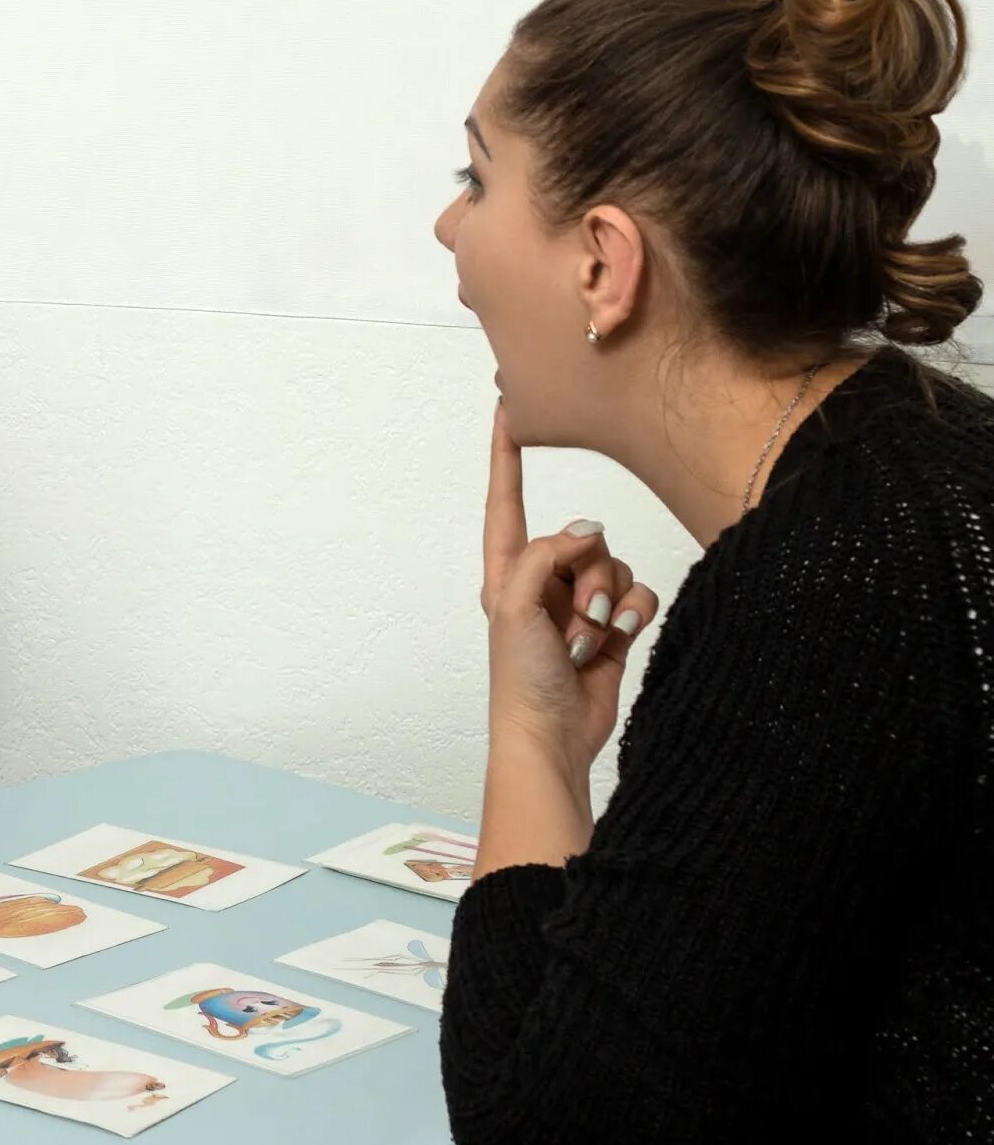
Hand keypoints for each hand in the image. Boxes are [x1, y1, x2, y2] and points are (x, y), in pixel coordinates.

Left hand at [482, 404, 659, 776]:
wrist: (552, 736)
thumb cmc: (521, 678)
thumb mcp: (516, 606)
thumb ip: (546, 554)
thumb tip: (588, 530)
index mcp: (508, 570)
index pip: (507, 500)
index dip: (507, 455)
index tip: (508, 407)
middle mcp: (544, 580)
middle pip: (584, 537)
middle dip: (591, 572)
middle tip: (576, 617)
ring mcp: (579, 603)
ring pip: (616, 565)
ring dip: (611, 600)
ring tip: (591, 638)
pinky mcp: (614, 626)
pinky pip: (639, 593)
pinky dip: (635, 612)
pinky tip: (620, 638)